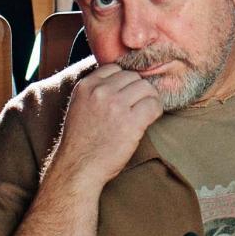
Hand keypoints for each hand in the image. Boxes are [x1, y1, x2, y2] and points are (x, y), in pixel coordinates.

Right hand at [47, 62, 163, 188]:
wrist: (78, 168)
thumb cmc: (81, 141)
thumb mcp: (79, 106)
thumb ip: (95, 90)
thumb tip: (121, 79)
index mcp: (86, 86)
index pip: (115, 68)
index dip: (124, 81)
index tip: (126, 94)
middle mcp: (101, 91)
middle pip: (133, 76)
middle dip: (137, 90)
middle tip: (137, 105)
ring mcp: (116, 105)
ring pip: (146, 88)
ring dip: (149, 99)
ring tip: (144, 112)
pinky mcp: (131, 122)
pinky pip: (154, 105)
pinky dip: (156, 111)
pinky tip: (149, 119)